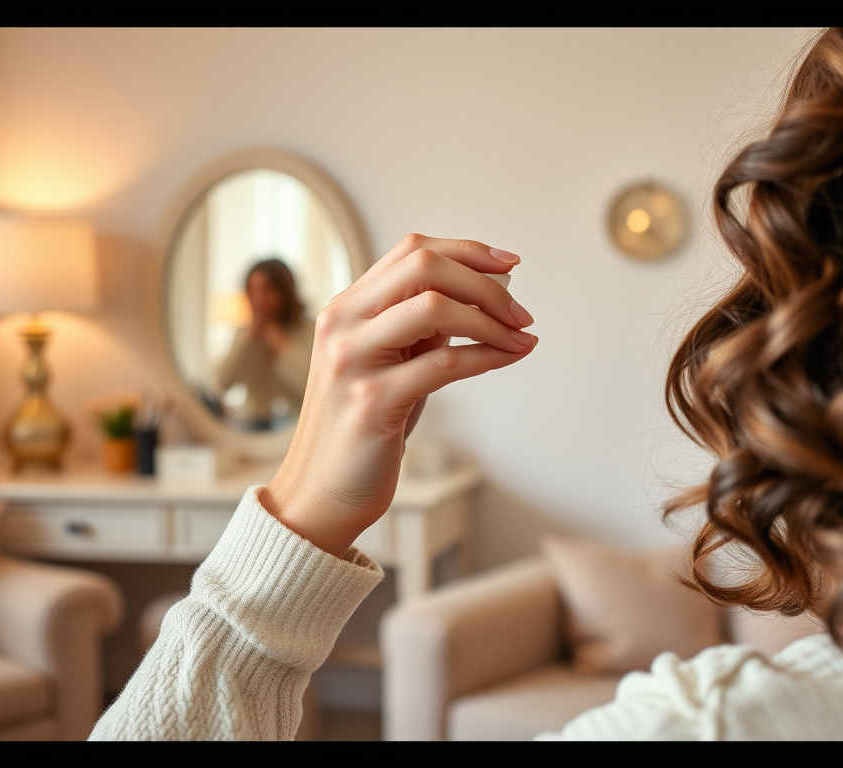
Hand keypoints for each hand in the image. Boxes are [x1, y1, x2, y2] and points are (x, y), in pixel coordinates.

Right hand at [260, 235, 536, 556]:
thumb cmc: (364, 429)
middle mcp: (342, 323)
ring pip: (434, 307)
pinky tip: (510, 357)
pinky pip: (445, 363)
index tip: (511, 263)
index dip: (468, 250)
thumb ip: (420, 328)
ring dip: (491, 319)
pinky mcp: (371, 401)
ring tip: (521, 337)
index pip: (412, 250)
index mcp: (346, 308)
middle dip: (485, 283)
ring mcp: (352, 360)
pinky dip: (488, 356)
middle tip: (521, 313)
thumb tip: (483, 294)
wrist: (321, 495)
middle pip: (424, 266)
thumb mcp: (390, 365)